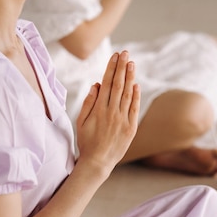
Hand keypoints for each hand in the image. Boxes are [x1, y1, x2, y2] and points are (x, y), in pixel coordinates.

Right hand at [75, 51, 139, 172]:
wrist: (98, 162)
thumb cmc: (86, 142)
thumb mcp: (80, 122)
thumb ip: (88, 103)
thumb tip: (96, 85)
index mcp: (98, 110)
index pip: (106, 84)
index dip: (111, 68)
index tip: (115, 56)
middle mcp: (112, 113)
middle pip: (118, 85)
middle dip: (122, 67)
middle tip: (125, 53)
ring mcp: (123, 120)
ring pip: (128, 94)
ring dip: (130, 78)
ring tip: (131, 63)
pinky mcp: (131, 128)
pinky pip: (134, 108)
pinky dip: (136, 96)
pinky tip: (136, 84)